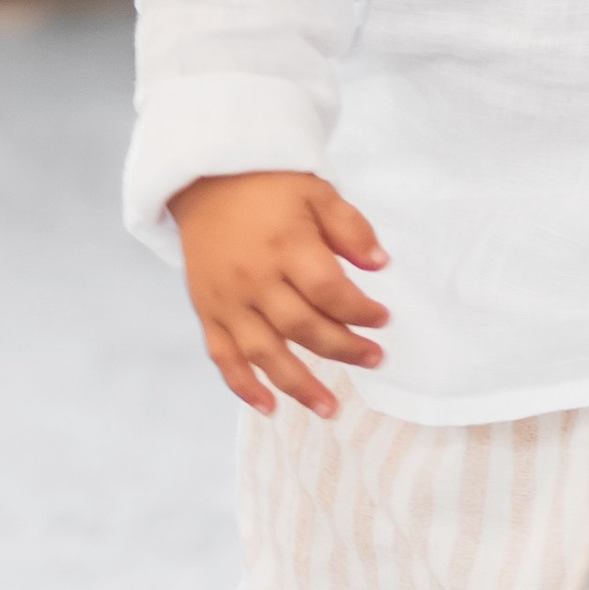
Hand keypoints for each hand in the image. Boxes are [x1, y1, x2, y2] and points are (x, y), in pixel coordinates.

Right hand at [169, 170, 390, 418]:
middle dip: (343, 348)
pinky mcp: (207, 311)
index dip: (360, 311)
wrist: (205, 180)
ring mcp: (227, 299)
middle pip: (301, 327)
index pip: (329, 291)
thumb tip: (380, 265)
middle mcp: (253, 278)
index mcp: (284, 246)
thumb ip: (350, 228)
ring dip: (299, 385)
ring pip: (263, 352)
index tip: (383, 319)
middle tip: (375, 359)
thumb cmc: (267, 186)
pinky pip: (222, 356)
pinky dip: (243, 386)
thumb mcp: (317, 192)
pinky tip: (268, 407)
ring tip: (331, 409)